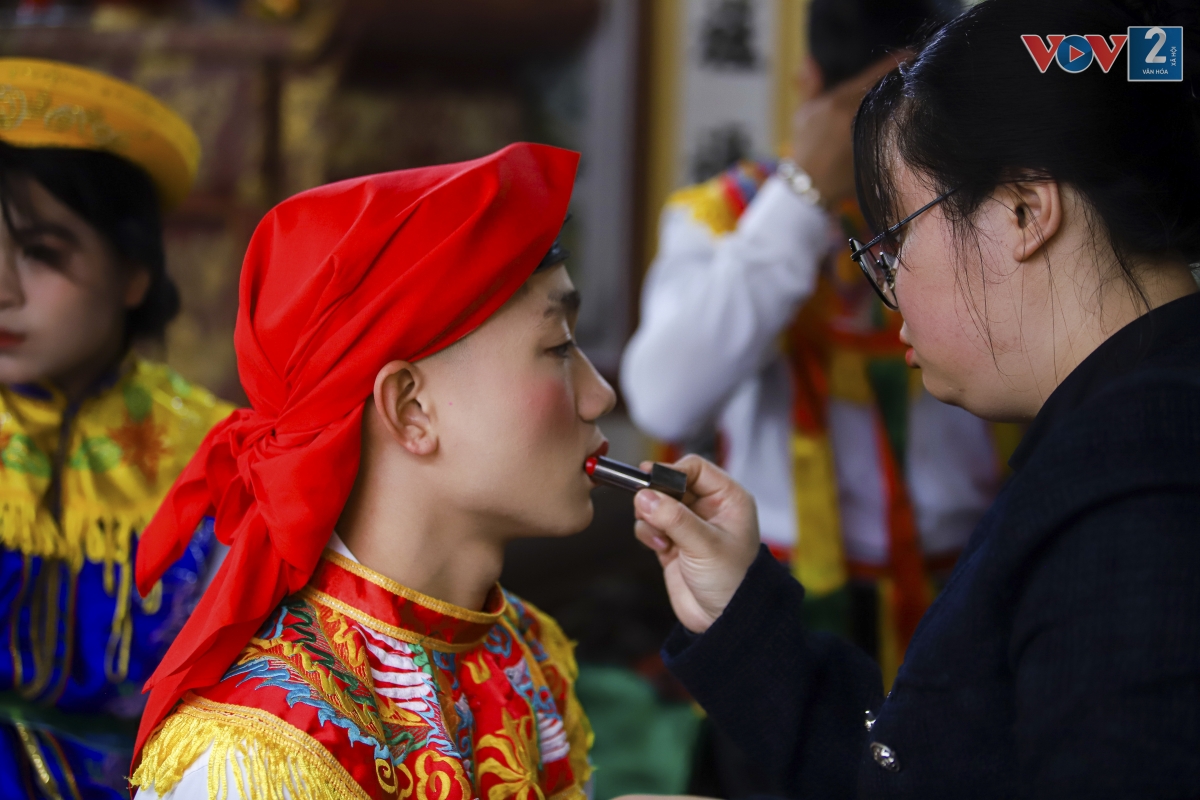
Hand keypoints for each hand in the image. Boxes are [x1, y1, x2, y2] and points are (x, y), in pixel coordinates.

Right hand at [633, 455, 759, 633]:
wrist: (723, 622)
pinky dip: (648, 532)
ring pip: (656, 503)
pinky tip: (660, 548)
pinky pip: (650, 524)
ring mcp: (689, 525)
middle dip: (657, 496)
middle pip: (671, 483)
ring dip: (651, 517)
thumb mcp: (705, 546)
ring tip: (661, 538)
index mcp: (728, 499)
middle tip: (647, 508)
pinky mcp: (672, 542)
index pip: (695, 468)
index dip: (671, 471)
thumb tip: (644, 497)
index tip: (649, 479)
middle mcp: (709, 508)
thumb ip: (674, 519)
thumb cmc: (731, 582)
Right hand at [790, 53, 908, 206]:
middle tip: (923, 67)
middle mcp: (858, 115)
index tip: (912, 52)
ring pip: (898, 110)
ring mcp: (870, 135)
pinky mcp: (880, 153)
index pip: (873, 75)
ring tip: (925, 89)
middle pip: (890, 91)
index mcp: (840, 102)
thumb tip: (809, 59)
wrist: (809, 184)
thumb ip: (810, 85)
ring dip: (910, 100)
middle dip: (906, 80)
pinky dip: (906, 124)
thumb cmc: (806, 148)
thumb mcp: (804, 114)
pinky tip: (916, 119)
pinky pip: (898, 133)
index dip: (895, 62)